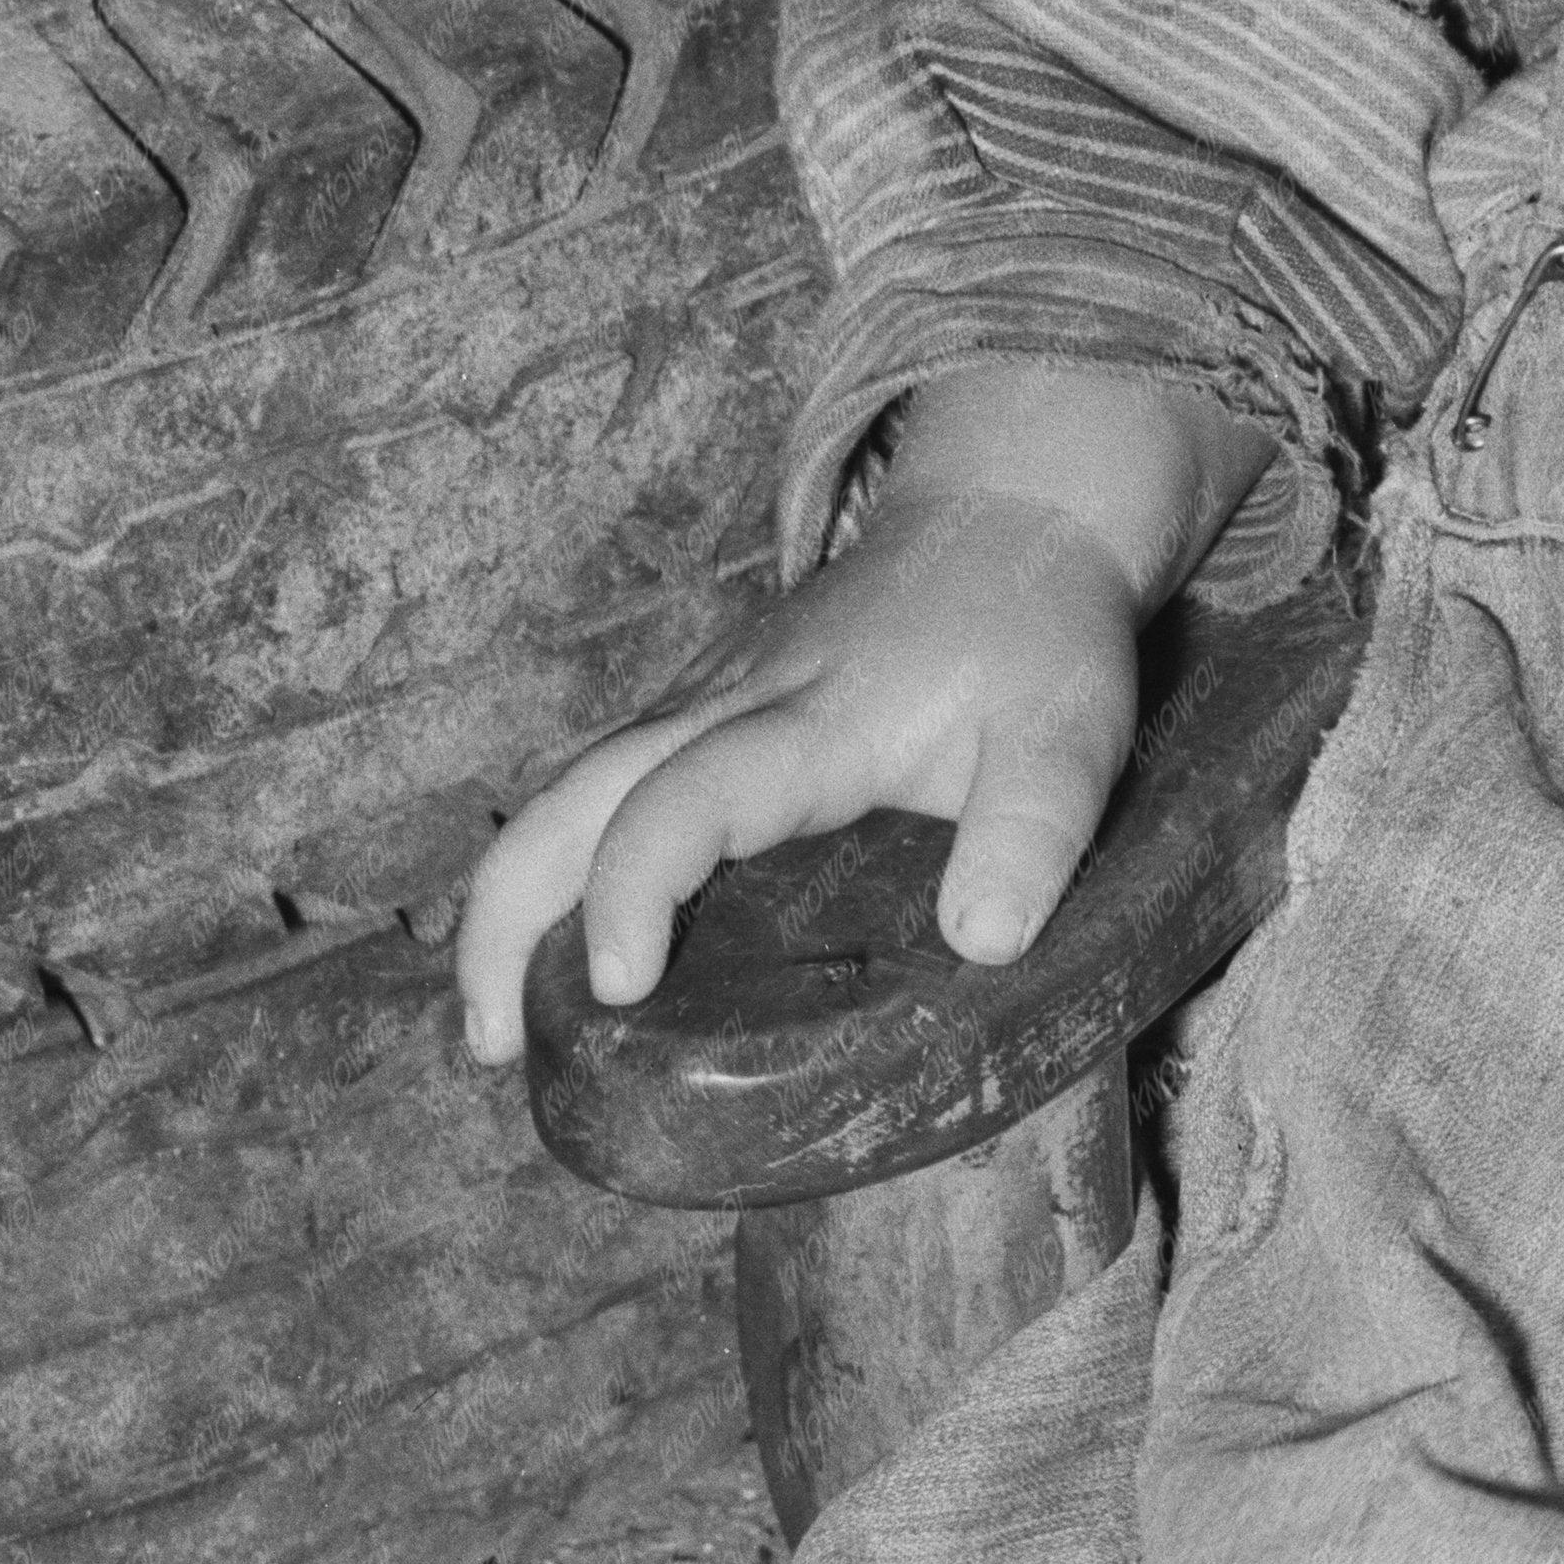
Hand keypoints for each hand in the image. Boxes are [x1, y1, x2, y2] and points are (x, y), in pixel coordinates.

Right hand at [452, 366, 1271, 1068]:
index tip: (616, 985)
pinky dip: (558, 863)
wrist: (1007, 519)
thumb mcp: (1072, 734)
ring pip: (566, 790)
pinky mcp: (701, 711)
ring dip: (515, 898)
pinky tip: (568, 948)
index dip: (634, 888)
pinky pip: (601, 785)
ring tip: (503, 1028)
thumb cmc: (1036, 638)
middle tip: (491, 1043)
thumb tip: (983, 941)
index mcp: (807, 722)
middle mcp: (724, 706)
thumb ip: (1036, 831)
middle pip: (567, 798)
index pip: (682, 800)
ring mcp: (700, 703)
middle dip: (504, 916)